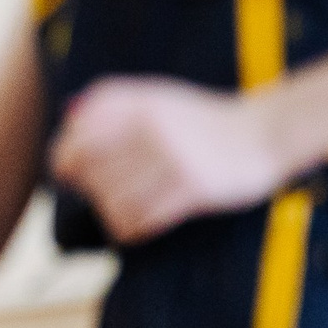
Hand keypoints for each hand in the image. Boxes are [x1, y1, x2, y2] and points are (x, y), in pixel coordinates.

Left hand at [50, 76, 287, 242]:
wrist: (264, 133)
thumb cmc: (202, 121)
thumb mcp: (157, 100)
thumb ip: (112, 109)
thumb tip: (65, 136)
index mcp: (138, 104)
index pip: (77, 138)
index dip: (63, 160)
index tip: (66, 173)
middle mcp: (150, 128)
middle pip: (90, 173)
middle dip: (89, 188)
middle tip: (99, 194)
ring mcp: (172, 159)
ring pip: (112, 200)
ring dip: (111, 212)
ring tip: (122, 211)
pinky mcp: (193, 188)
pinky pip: (141, 219)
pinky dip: (130, 228)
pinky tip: (136, 226)